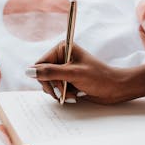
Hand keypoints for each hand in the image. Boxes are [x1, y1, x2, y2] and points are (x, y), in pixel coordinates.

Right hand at [27, 42, 142, 103]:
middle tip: (63, 93)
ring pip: (48, 84)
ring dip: (59, 92)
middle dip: (53, 86)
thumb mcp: (73, 74)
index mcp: (63, 48)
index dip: (44, 77)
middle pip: (42, 75)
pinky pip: (56, 89)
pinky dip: (63, 94)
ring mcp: (65, 69)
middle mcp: (62, 57)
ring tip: (72, 94)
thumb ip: (50, 72)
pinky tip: (74, 95)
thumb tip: (28, 71)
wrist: (115, 89)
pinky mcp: (68, 79)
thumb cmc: (99, 78)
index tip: (56, 87)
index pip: (40, 64)